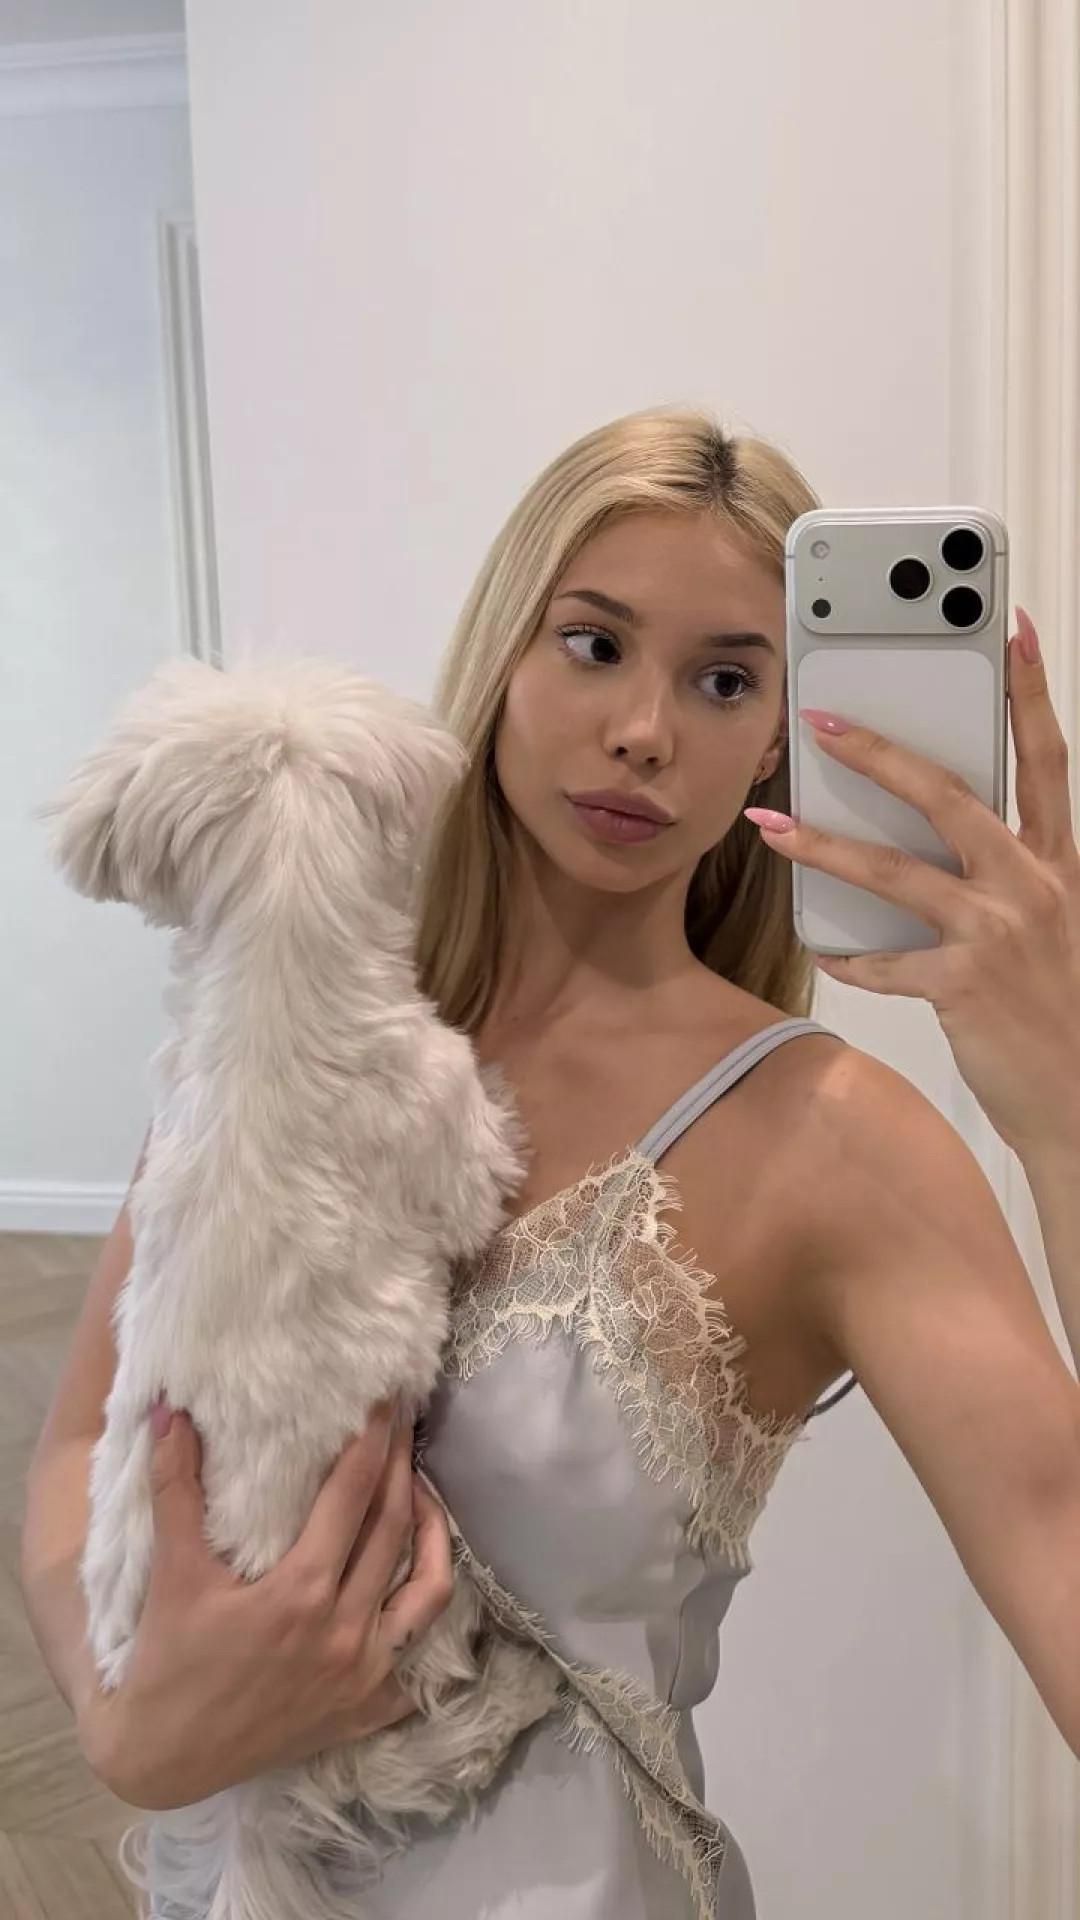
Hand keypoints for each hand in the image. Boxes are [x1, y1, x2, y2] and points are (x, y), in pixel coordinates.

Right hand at [79, 1401, 453, 1810]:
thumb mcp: (172, 1572)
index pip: (353, 1495)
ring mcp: (364, 1676)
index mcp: (299, 1593)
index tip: (387, 1401)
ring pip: (429, 1590)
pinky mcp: (367, 1711)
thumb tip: (172, 1412)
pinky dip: (423, 1616)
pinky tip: (416, 1583)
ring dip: (434, 1533)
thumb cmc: (167, 1661)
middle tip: (406, 1424)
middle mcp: (344, 1632)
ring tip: (422, 1494)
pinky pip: (420, 1657)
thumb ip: (175, 1487)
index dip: (374, 1442)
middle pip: (394, 1529)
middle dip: (403, 1467)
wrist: (162, 1758)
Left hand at [745, 608, 1079, 1156]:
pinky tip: (826, 950)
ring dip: (825, 845)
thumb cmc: (1058, 1010)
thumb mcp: (1047, 925)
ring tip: (772, 826)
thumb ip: (1001, 876)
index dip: (1032, 690)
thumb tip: (925, 845)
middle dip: (880, 750)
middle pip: (950, 795)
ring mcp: (999, 934)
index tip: (1014, 628)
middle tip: (821, 718)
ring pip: (898, 870)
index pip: (1046, 757)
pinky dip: (850, 956)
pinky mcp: (966, 986)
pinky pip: (886, 961)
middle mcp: (1033, 886)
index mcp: (1057, 863)